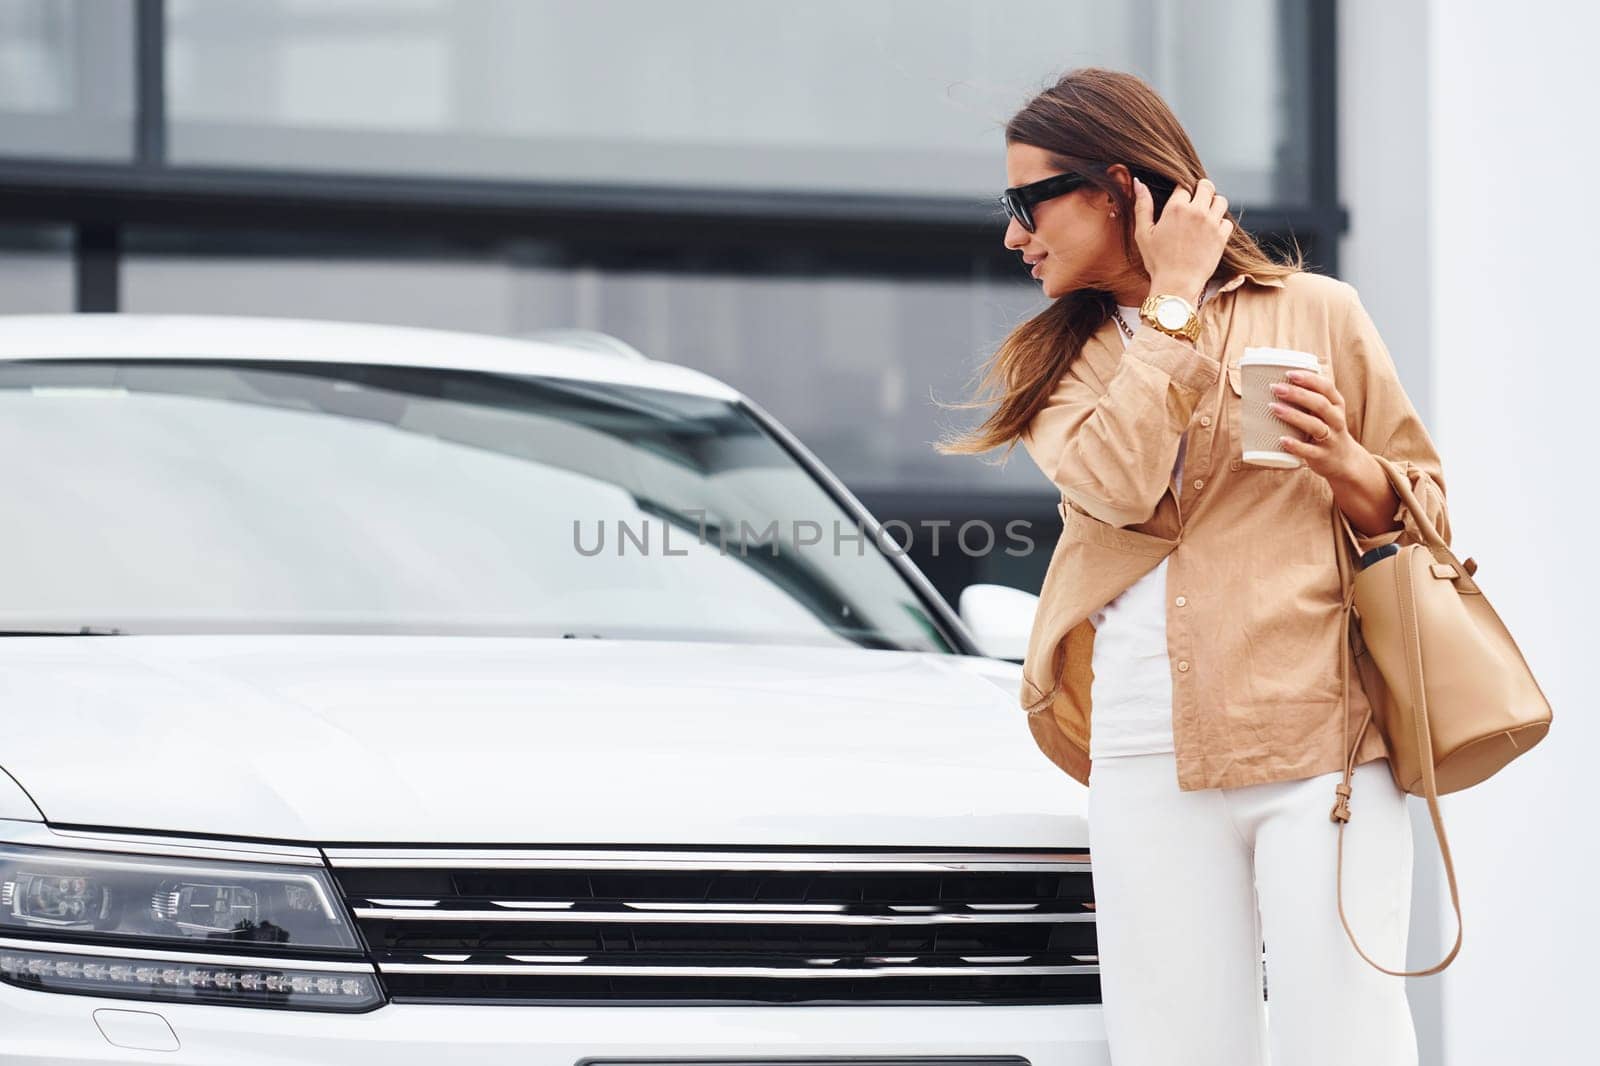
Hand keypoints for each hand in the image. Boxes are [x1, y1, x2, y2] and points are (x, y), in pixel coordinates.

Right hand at [1132, 176, 1233, 301]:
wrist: (1176, 285)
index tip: (1179, 201)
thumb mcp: (1143, 233)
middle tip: (1195, 203)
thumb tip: (1138, 183)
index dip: (1181, 192)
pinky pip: (1227, 221)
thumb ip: (1142, 206)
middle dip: (1201, 190)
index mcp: (1176, 208)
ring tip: (1204, 215)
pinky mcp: (1222, 237)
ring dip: (1213, 204)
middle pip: (1206, 186)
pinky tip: (1210, 231)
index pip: (1184, 186)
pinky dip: (1220, 224)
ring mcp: (1211, 223)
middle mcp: (1196, 211)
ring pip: (1220, 200)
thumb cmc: (1157, 261)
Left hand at [1268, 369, 1364, 478]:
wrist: (1344, 460)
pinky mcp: (1323, 456)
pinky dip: (1296, 445)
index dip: (1309, 379)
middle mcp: (1336, 420)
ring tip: (1273, 408)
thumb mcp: (1324, 412)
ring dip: (1294, 416)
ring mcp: (1331, 439)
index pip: (1326, 387)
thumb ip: (1308, 398)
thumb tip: (1278, 381)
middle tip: (1275, 387)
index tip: (1289, 373)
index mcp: (1336, 405)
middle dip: (1297, 394)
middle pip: (1320, 404)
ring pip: (1315, 425)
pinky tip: (1282, 439)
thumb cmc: (1326, 429)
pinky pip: (1309, 451)